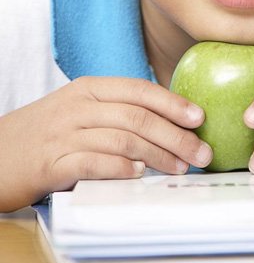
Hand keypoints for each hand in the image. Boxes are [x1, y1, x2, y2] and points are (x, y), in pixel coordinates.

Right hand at [0, 77, 211, 211]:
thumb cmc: (44, 134)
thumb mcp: (79, 110)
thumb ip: (116, 111)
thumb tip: (167, 124)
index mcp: (89, 88)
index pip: (140, 90)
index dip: (173, 103)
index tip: (199, 118)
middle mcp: (78, 106)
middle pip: (137, 116)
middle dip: (176, 136)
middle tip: (201, 153)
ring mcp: (63, 134)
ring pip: (122, 139)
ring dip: (158, 155)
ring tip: (180, 168)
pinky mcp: (50, 164)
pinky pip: (92, 162)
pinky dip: (120, 168)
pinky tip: (138, 175)